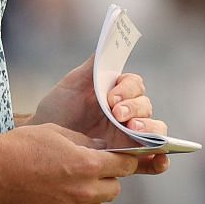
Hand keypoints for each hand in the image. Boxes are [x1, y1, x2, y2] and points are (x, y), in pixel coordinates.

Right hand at [0, 123, 141, 203]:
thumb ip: (85, 143)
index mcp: (88, 165)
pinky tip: (56, 197)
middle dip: (108, 179)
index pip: (125, 166)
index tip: (123, 159)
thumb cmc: (21, 146)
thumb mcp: (57, 133)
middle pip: (114, 190)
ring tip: (72, 184)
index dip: (126, 161)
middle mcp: (83, 191)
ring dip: (91, 196)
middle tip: (93, 170)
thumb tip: (102, 148)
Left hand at [31, 58, 169, 175]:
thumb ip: (93, 66)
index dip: (127, 89)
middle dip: (135, 109)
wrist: (43, 142)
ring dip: (151, 131)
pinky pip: (153, 160)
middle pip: (146, 107)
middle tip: (117, 114)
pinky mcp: (130, 159)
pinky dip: (161, 160)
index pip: (135, 85)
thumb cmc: (58, 110)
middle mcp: (128, 114)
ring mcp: (131, 137)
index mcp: (118, 93)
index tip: (110, 97)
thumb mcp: (73, 85)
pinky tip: (158, 161)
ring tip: (134, 133)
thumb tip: (109, 42)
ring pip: (156, 131)